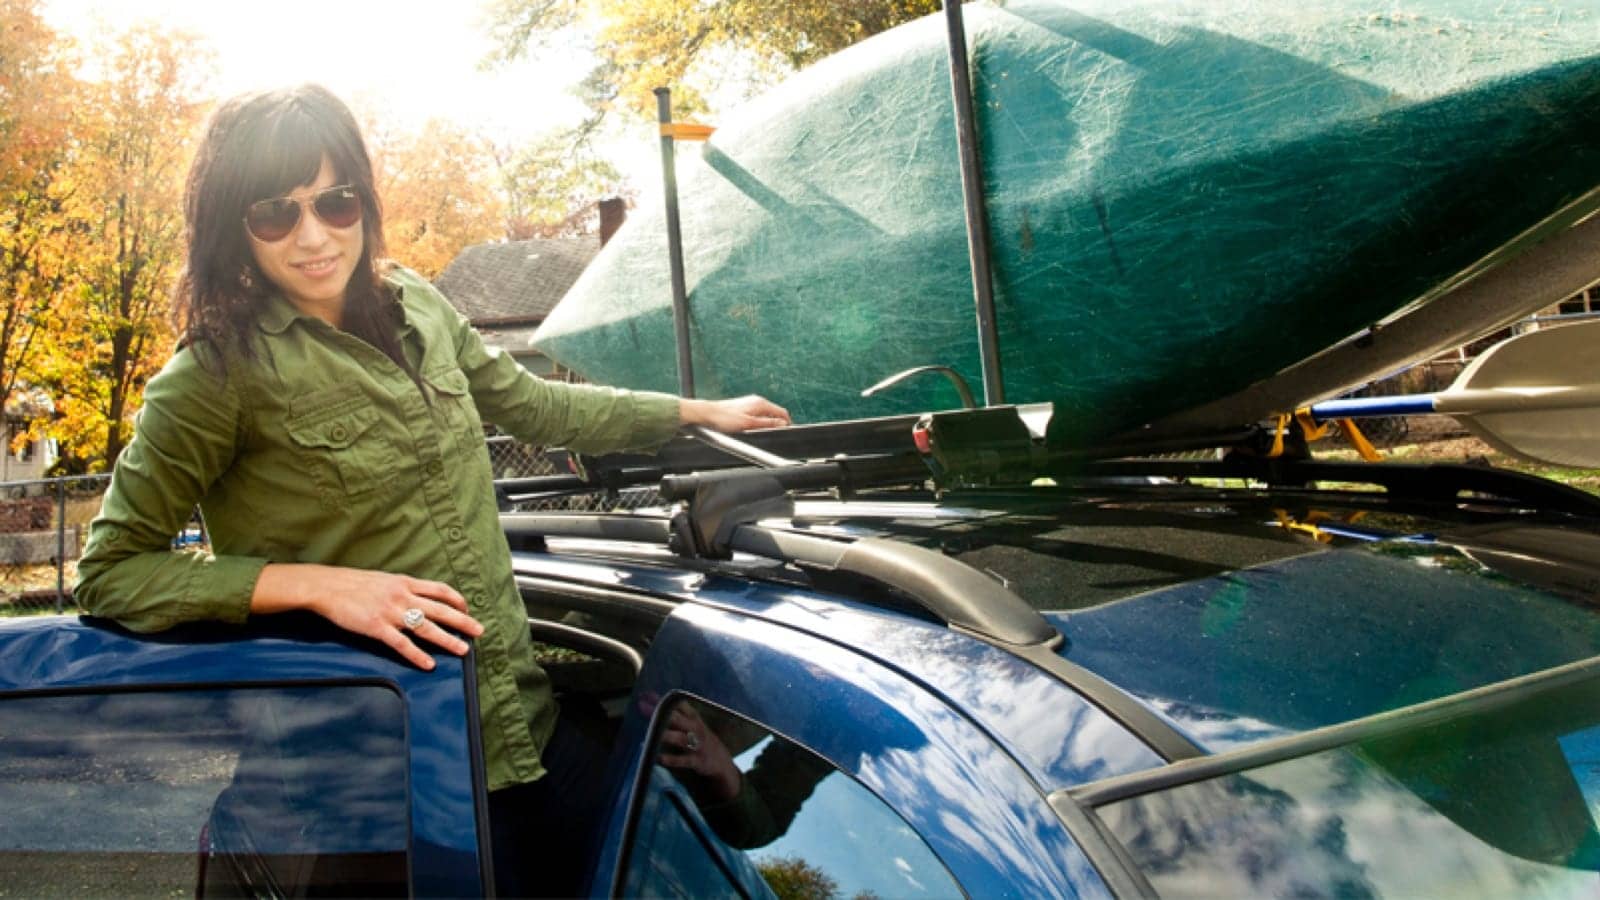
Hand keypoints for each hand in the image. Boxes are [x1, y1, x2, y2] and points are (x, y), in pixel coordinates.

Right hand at [252, 563, 485, 670]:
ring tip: (463, 650)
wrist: (326, 587)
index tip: (467, 608)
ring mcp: (391, 612)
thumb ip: (400, 587)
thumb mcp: (382, 579)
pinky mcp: (377, 627)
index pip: (439, 590)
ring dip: (447, 640)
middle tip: (479, 631)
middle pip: (441, 609)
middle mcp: (402, 596)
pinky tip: (429, 664)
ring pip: (427, 627)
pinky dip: (417, 655)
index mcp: (404, 582)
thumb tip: (414, 595)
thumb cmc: (351, 583)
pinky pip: (402, 644)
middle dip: (463, 621)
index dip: (456, 600)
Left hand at [639, 693, 741, 802]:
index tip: (646, 695)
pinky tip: (658, 758)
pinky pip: (684, 760)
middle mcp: (696, 730)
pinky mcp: (697, 761)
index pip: (678, 705)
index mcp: (694, 719)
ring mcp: (697, 746)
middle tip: (643, 708)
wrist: (723, 763)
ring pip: (681, 739)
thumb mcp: (694, 724)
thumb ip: (676, 714)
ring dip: (667, 736)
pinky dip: (671, 759)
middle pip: (677, 719)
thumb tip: (653, 699)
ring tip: (652, 734)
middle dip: (661, 713)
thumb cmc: (703, 740)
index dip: (663, 700)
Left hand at [679, 395, 790, 432]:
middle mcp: (756, 401)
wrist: (707, 414)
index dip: (787, 423)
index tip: (786, 433)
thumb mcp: (749, 424)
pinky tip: (752, 430)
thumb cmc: (725, 418)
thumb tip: (783, 424)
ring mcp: (750, 404)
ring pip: (766, 415)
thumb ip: (768, 424)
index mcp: (761, 404)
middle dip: (777, 424)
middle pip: (775, 414)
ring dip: (767, 424)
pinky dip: (759, 423)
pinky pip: (758, 416)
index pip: (782, 412)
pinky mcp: (744, 408)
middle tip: (773, 435)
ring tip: (761, 433)